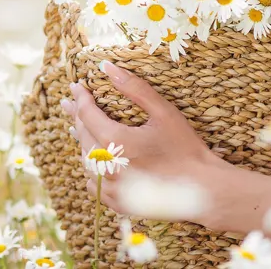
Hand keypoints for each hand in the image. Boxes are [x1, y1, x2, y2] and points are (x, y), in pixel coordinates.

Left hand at [62, 60, 224, 221]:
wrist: (201, 187)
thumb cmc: (184, 146)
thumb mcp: (162, 111)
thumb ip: (134, 88)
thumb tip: (106, 67)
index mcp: (115, 142)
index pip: (87, 115)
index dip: (81, 98)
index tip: (76, 86)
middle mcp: (108, 167)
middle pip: (83, 136)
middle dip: (76, 116)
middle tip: (70, 102)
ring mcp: (111, 188)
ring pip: (86, 161)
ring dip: (83, 142)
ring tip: (78, 128)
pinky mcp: (117, 203)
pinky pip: (94, 184)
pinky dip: (92, 170)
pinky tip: (94, 161)